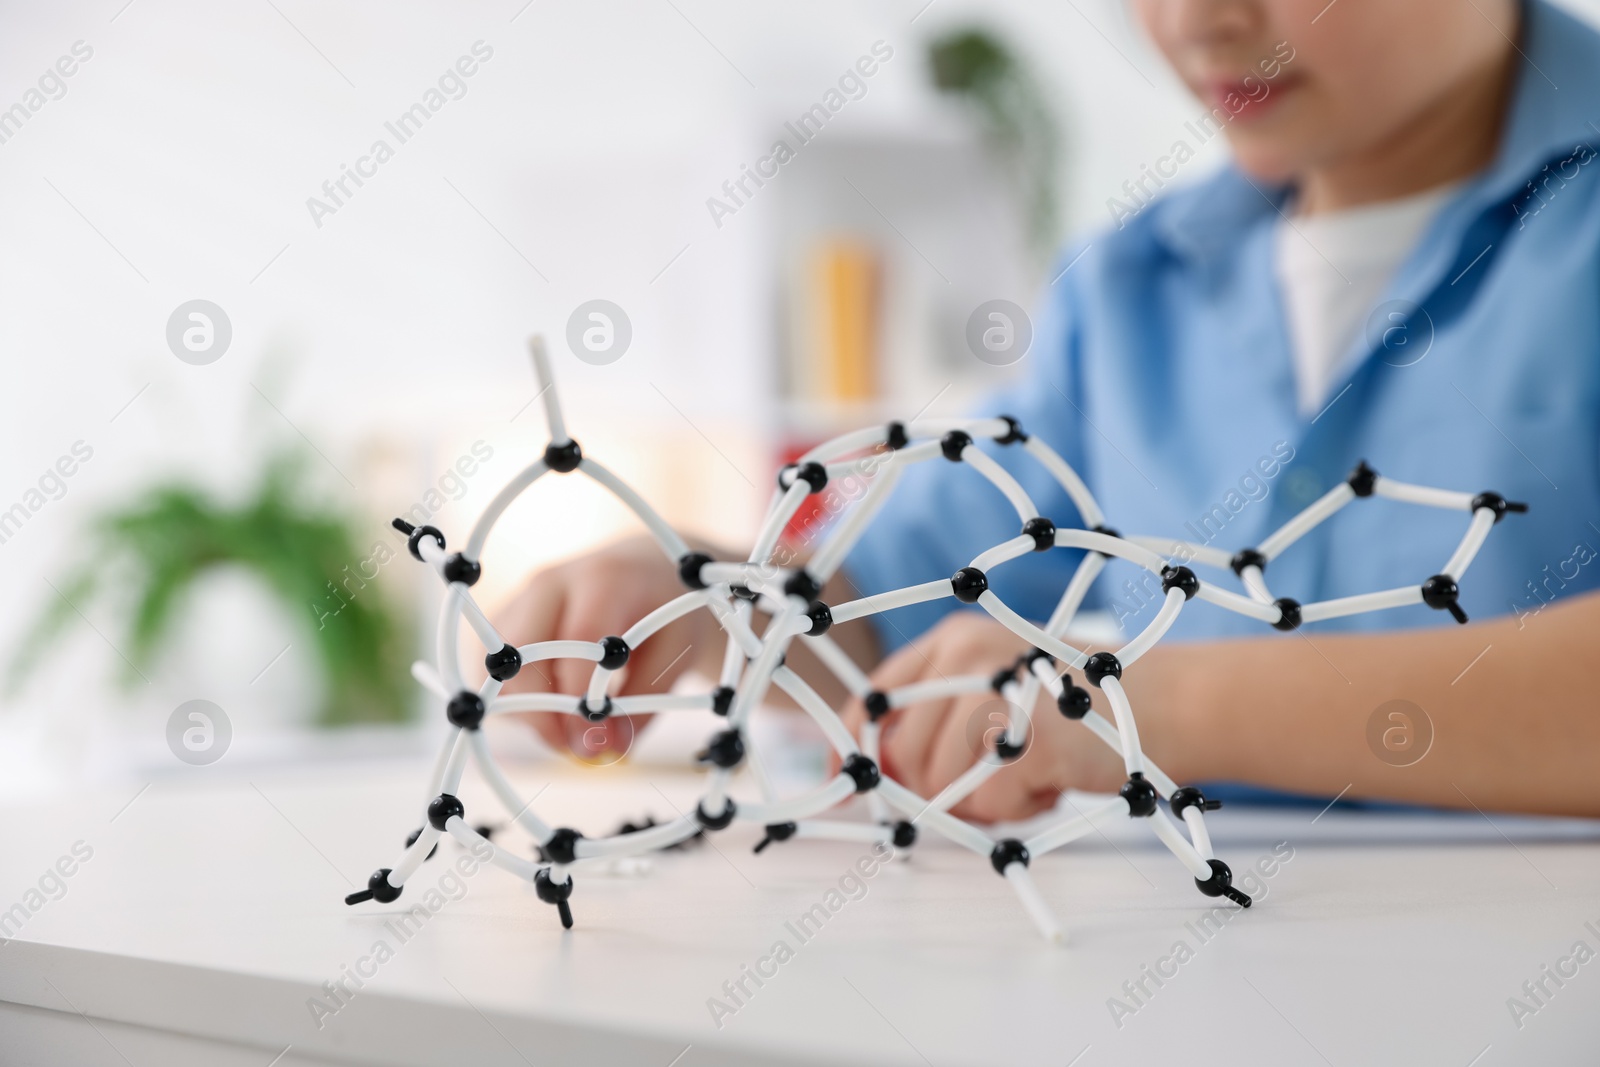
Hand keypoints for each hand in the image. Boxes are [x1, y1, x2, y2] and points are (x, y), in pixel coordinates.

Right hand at [493, 534, 719, 758]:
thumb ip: (645, 700)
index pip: (578, 638)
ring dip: (526, 709)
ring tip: (569, 725)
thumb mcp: (676, 651)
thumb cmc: (666, 608)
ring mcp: (522, 598)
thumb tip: (607, 748)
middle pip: (520, 652)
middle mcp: (552, 583)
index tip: (591, 742)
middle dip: (540, 711)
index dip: (578, 696)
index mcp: (603, 579)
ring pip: (499, 667)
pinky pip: (491, 670)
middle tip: (574, 746)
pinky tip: (553, 706)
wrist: (644, 568)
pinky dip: (516, 700)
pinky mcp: (505, 617)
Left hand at [839, 611, 1126, 821]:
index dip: (854, 747)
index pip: (876, 698)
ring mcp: (994, 694)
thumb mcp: (1002, 689)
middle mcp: (966, 656)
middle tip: (999, 778)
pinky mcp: (1024, 738)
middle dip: (939, 790)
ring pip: (939, 787)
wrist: (1167, 704)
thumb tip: (878, 775)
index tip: (844, 784)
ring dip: (985, 802)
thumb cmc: (1082, 708)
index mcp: (955, 640)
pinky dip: (1018, 811)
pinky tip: (1052, 784)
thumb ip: (943, 718)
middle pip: (904, 757)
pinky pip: (988, 806)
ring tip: (1033, 774)